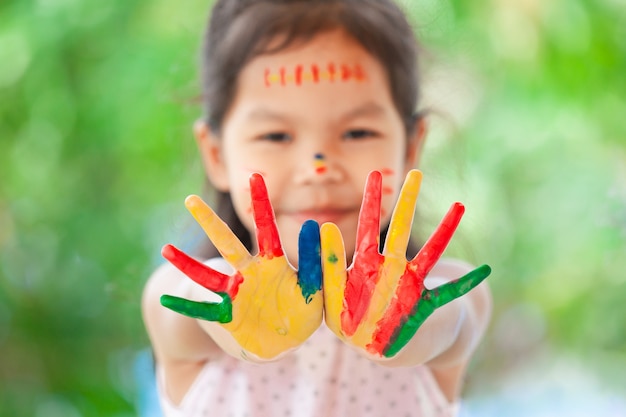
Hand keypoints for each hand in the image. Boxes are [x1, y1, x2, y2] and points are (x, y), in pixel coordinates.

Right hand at [159, 173, 322, 359]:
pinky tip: (164, 299)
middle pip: (227, 243)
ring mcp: (235, 294)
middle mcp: (249, 274)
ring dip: (187, 264)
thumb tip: (315, 228)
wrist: (286, 342)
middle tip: (190, 199)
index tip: (254, 177)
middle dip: (209, 222)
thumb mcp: (315, 290)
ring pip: (208, 277)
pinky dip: (184, 307)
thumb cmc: (303, 311)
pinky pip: (202, 311)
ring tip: (165, 249)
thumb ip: (315, 265)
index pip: (266, 229)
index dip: (261, 204)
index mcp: (273, 264)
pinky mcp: (228, 317)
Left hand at [321, 170, 490, 357]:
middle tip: (416, 172)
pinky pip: (447, 293)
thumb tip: (323, 228)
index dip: (371, 201)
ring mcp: (408, 283)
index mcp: (364, 264)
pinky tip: (485, 269)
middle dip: (408, 201)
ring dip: (445, 230)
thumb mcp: (330, 298)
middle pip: (400, 228)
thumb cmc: (345, 320)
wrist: (370, 345)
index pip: (368, 225)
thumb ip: (327, 268)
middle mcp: (389, 267)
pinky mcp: (421, 304)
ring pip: (429, 252)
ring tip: (459, 205)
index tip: (375, 174)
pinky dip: (465, 284)